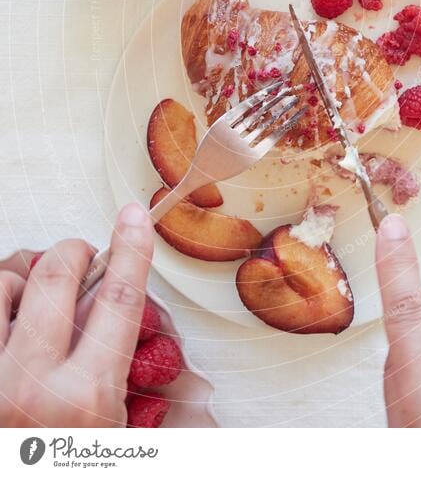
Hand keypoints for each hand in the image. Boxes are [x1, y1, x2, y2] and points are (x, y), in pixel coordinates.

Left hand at [0, 203, 152, 426]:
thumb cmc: (69, 467)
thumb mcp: (115, 441)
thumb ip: (134, 384)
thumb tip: (155, 337)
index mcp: (83, 401)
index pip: (118, 300)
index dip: (130, 250)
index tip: (133, 218)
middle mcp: (27, 385)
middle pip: (54, 276)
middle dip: (74, 251)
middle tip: (84, 256)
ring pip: (0, 285)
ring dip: (22, 276)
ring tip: (35, 292)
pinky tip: (7, 316)